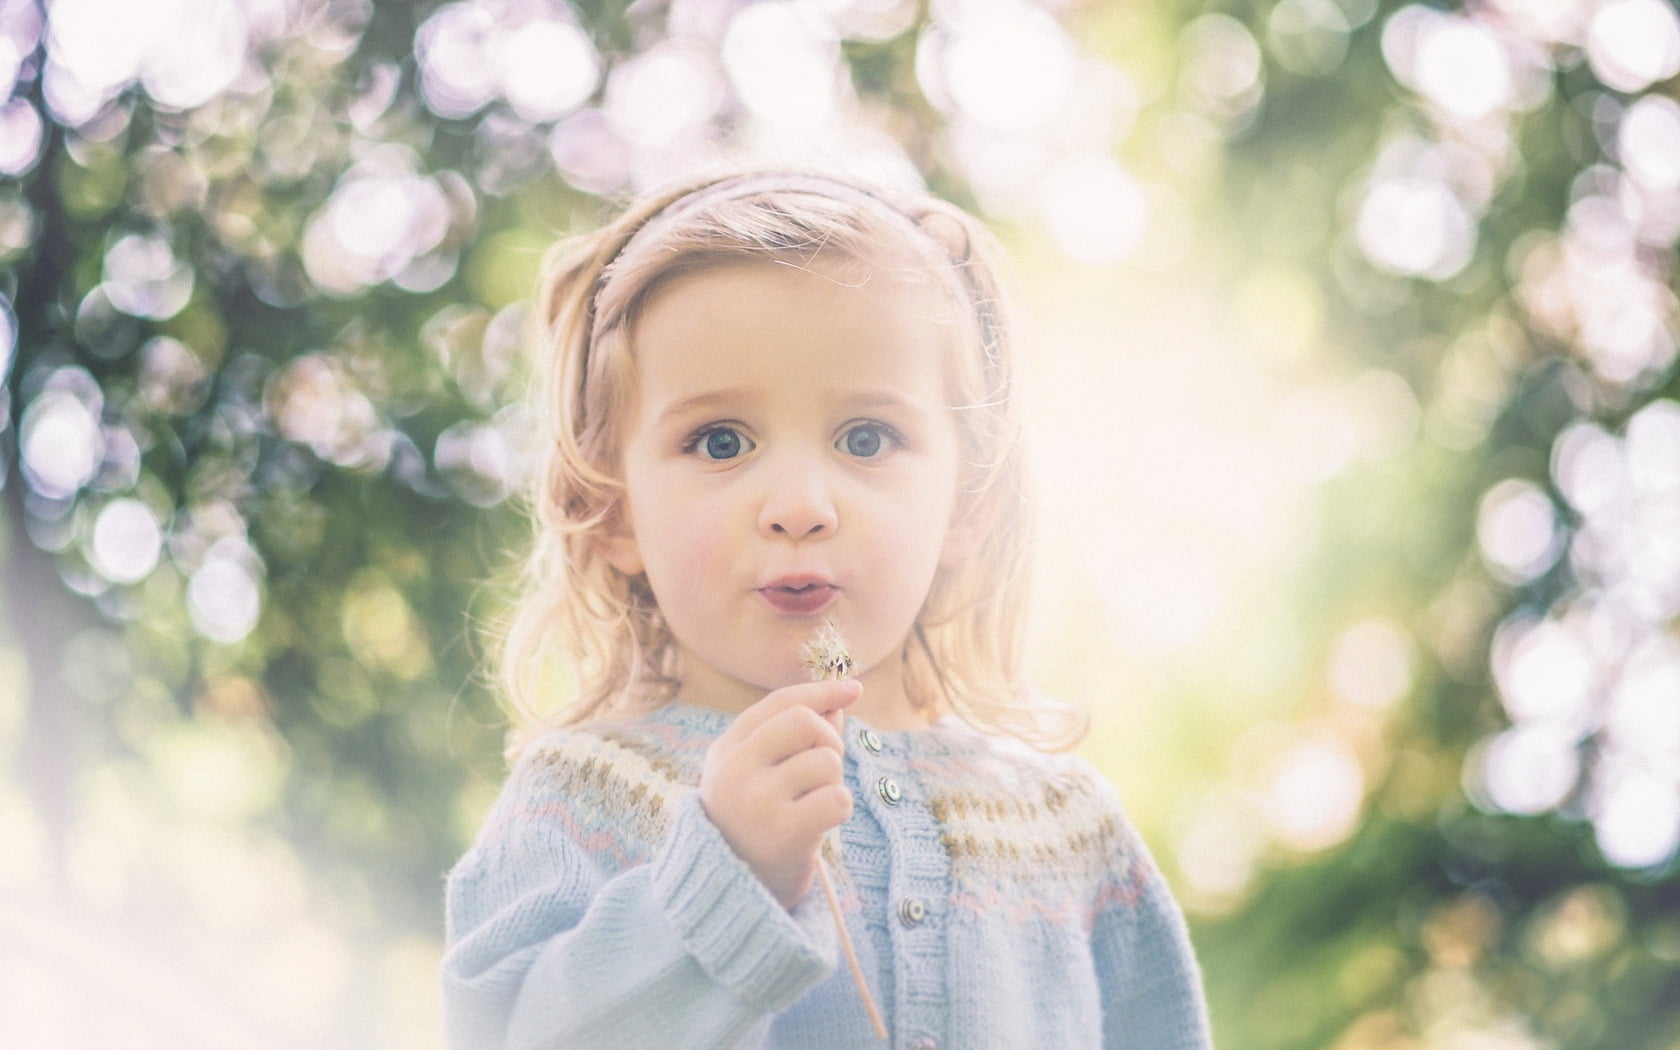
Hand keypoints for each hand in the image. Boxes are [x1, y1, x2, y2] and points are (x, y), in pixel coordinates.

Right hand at [699, 678, 859, 909]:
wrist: (734, 894)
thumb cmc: (755, 827)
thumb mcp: (760, 776)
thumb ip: (794, 738)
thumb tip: (839, 700)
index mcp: (725, 751)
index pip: (779, 703)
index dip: (821, 690)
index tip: (853, 688)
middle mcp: (735, 770)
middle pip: (805, 721)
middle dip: (829, 739)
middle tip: (824, 770)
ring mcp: (758, 800)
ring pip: (826, 761)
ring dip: (833, 782)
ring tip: (812, 805)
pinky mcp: (784, 832)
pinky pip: (838, 798)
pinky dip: (839, 810)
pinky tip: (819, 826)